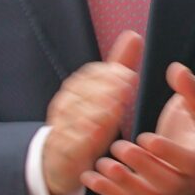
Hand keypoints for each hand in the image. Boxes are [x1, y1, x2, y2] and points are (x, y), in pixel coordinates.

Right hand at [41, 33, 143, 194]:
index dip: (110, 74)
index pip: (91, 75)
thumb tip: (134, 35)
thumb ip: (119, 67)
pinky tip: (96, 136)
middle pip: (84, 93)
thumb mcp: (106, 93)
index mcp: (77, 88)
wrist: (60, 159)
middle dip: (106, 90)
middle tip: (127, 90)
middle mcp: (66, 104)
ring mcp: (61, 126)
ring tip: (115, 111)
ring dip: (96, 112)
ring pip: (76, 116)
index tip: (129, 75)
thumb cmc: (88, 122)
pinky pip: (69, 142)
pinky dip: (81, 139)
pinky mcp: (60, 149)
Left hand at [83, 62, 194, 194]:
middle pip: (166, 183)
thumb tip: (178, 70)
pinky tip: (90, 178)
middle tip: (119, 147)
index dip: (168, 152)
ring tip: (102, 164)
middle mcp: (187, 184)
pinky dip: (108, 193)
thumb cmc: (190, 126)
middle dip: (141, 166)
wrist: (187, 153)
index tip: (146, 137)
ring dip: (122, 183)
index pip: (189, 162)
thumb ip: (190, 88)